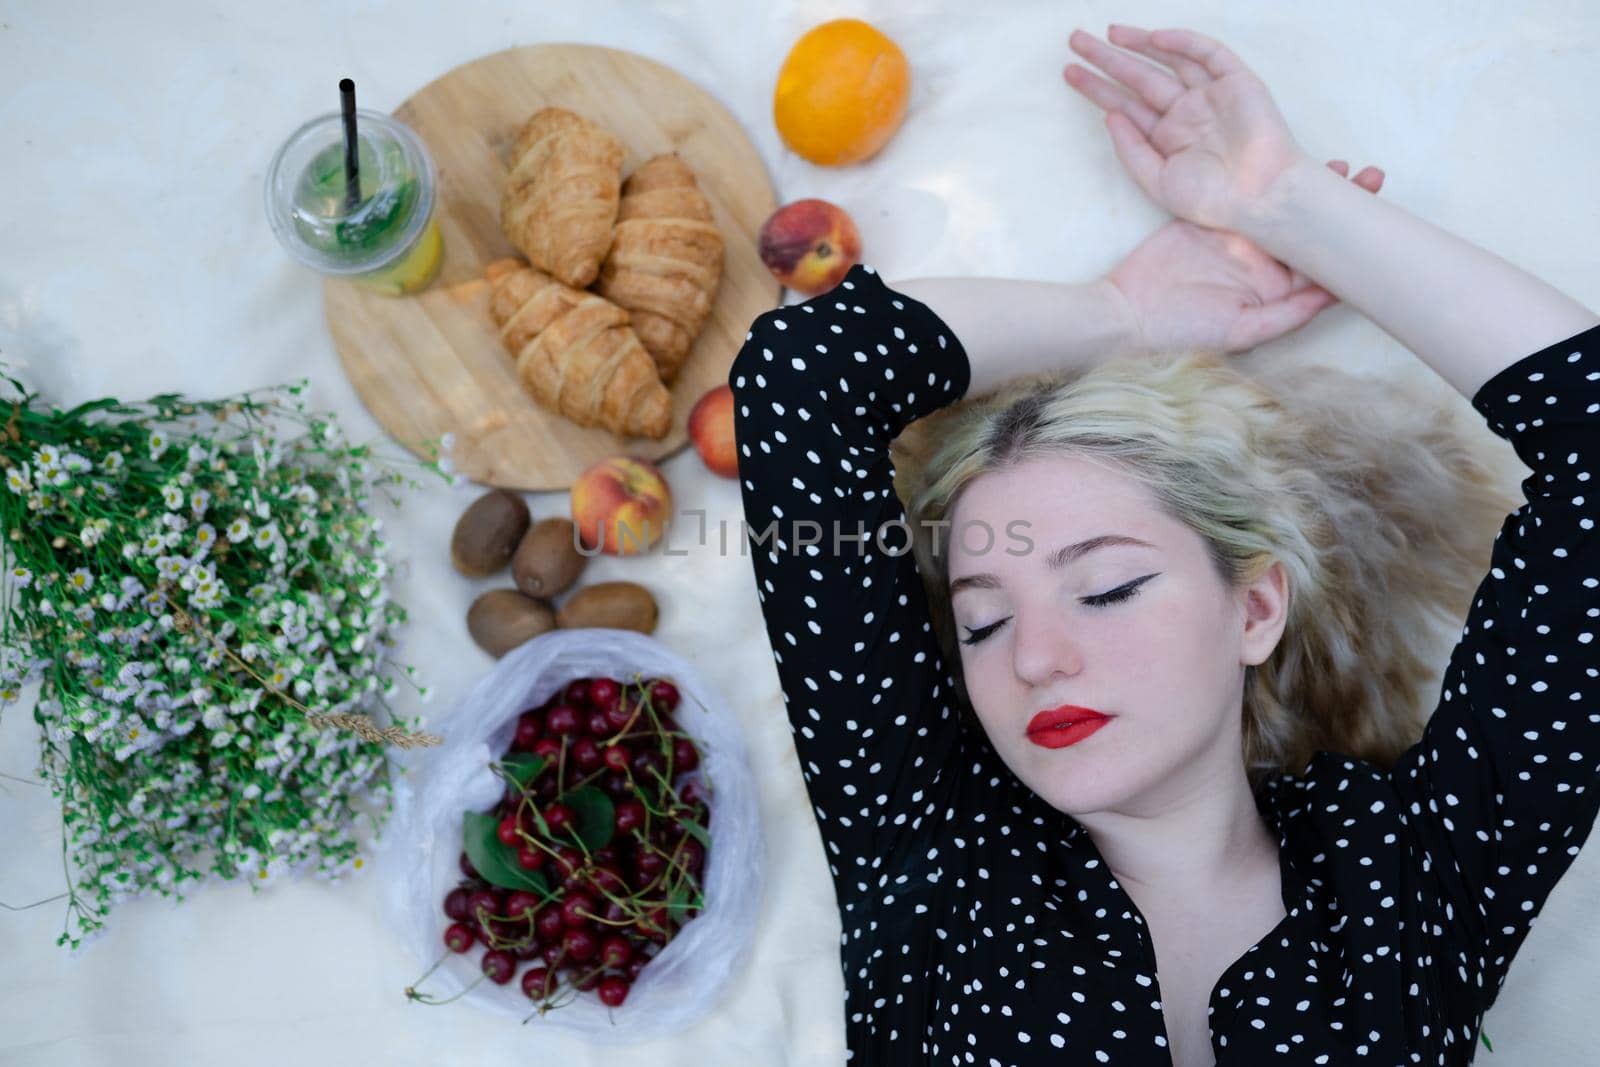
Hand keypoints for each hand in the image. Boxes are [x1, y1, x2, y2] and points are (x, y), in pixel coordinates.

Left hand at [1065, 25, 1307, 231]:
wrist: (1260, 198)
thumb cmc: (1212, 200)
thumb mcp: (1158, 181)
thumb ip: (1131, 150)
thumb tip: (1109, 115)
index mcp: (1166, 137)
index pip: (1125, 105)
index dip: (1097, 88)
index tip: (1069, 73)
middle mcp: (1185, 112)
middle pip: (1139, 78)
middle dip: (1107, 59)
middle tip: (1075, 40)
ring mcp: (1209, 95)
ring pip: (1168, 60)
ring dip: (1139, 44)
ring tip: (1107, 33)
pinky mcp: (1236, 81)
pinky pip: (1207, 54)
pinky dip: (1182, 43)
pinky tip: (1153, 38)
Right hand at [1106, 160, 1384, 354]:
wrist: (1128, 313)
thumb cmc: (1182, 331)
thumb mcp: (1240, 331)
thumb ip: (1285, 316)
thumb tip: (1334, 295)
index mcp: (1274, 288)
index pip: (1320, 262)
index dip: (1348, 241)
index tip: (1375, 219)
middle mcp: (1261, 261)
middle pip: (1305, 229)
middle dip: (1338, 202)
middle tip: (1373, 176)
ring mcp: (1237, 239)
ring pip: (1279, 208)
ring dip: (1307, 185)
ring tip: (1338, 164)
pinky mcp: (1210, 220)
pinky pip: (1241, 198)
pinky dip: (1263, 181)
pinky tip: (1286, 162)